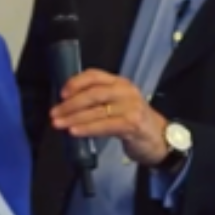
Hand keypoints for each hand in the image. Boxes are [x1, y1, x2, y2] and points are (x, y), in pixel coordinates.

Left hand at [50, 69, 168, 165]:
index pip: (95, 75)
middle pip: (93, 93)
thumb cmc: (135, 121)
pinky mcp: (132, 124)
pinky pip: (104, 125)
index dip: (75, 82)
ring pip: (96, 110)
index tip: (61, 94)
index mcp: (120, 83)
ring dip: (74, 118)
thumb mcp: (119, 104)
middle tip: (54, 113)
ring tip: (59, 123)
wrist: (160, 139)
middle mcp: (126, 91)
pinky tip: (75, 132)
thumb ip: (100, 101)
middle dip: (70, 104)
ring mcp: (131, 107)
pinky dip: (87, 128)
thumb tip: (68, 104)